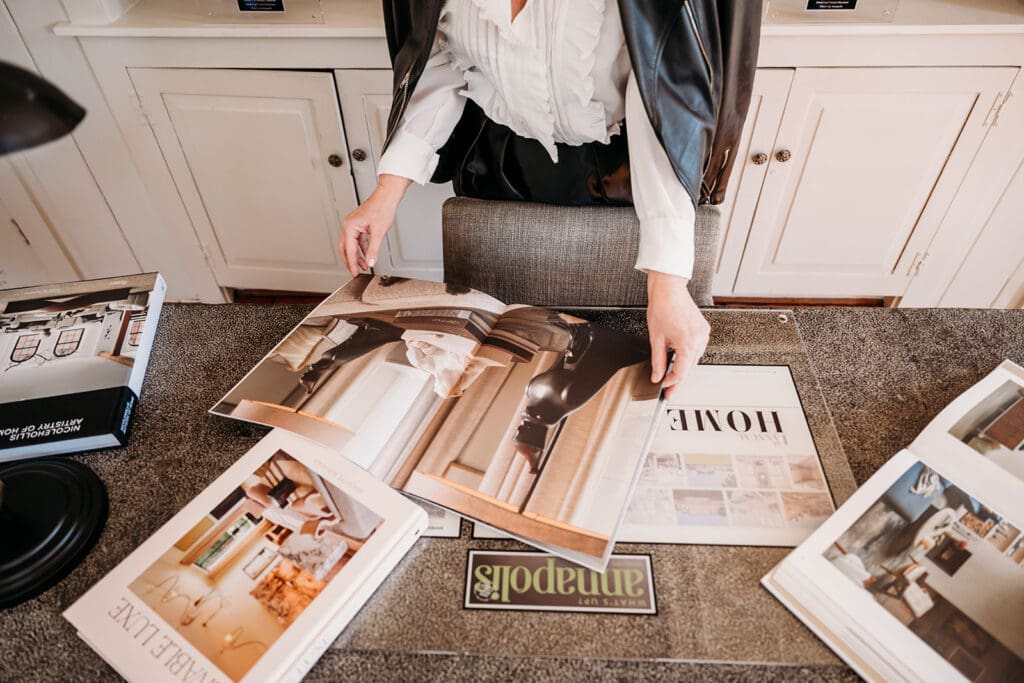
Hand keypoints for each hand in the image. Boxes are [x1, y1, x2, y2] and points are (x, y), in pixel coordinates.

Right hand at [339, 174, 411, 276]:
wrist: (387, 197)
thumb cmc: (382, 208)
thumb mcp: (378, 232)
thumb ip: (373, 249)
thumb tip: (370, 261)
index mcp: (350, 227)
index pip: (349, 250)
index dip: (352, 264)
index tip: (355, 273)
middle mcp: (348, 225)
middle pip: (345, 248)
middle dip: (350, 261)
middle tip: (355, 272)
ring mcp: (353, 224)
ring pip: (350, 244)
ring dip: (356, 255)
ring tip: (363, 265)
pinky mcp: (359, 224)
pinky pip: (356, 239)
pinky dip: (360, 248)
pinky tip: (366, 254)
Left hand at [646, 270, 709, 399]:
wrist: (669, 289)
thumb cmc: (662, 308)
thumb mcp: (656, 339)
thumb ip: (658, 361)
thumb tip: (657, 375)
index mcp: (687, 343)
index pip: (681, 372)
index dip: (672, 383)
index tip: (664, 388)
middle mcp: (699, 339)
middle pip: (689, 367)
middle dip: (678, 378)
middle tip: (667, 388)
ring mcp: (703, 334)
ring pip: (694, 359)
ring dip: (683, 366)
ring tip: (670, 373)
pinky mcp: (703, 329)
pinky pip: (697, 348)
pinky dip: (688, 354)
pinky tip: (679, 357)